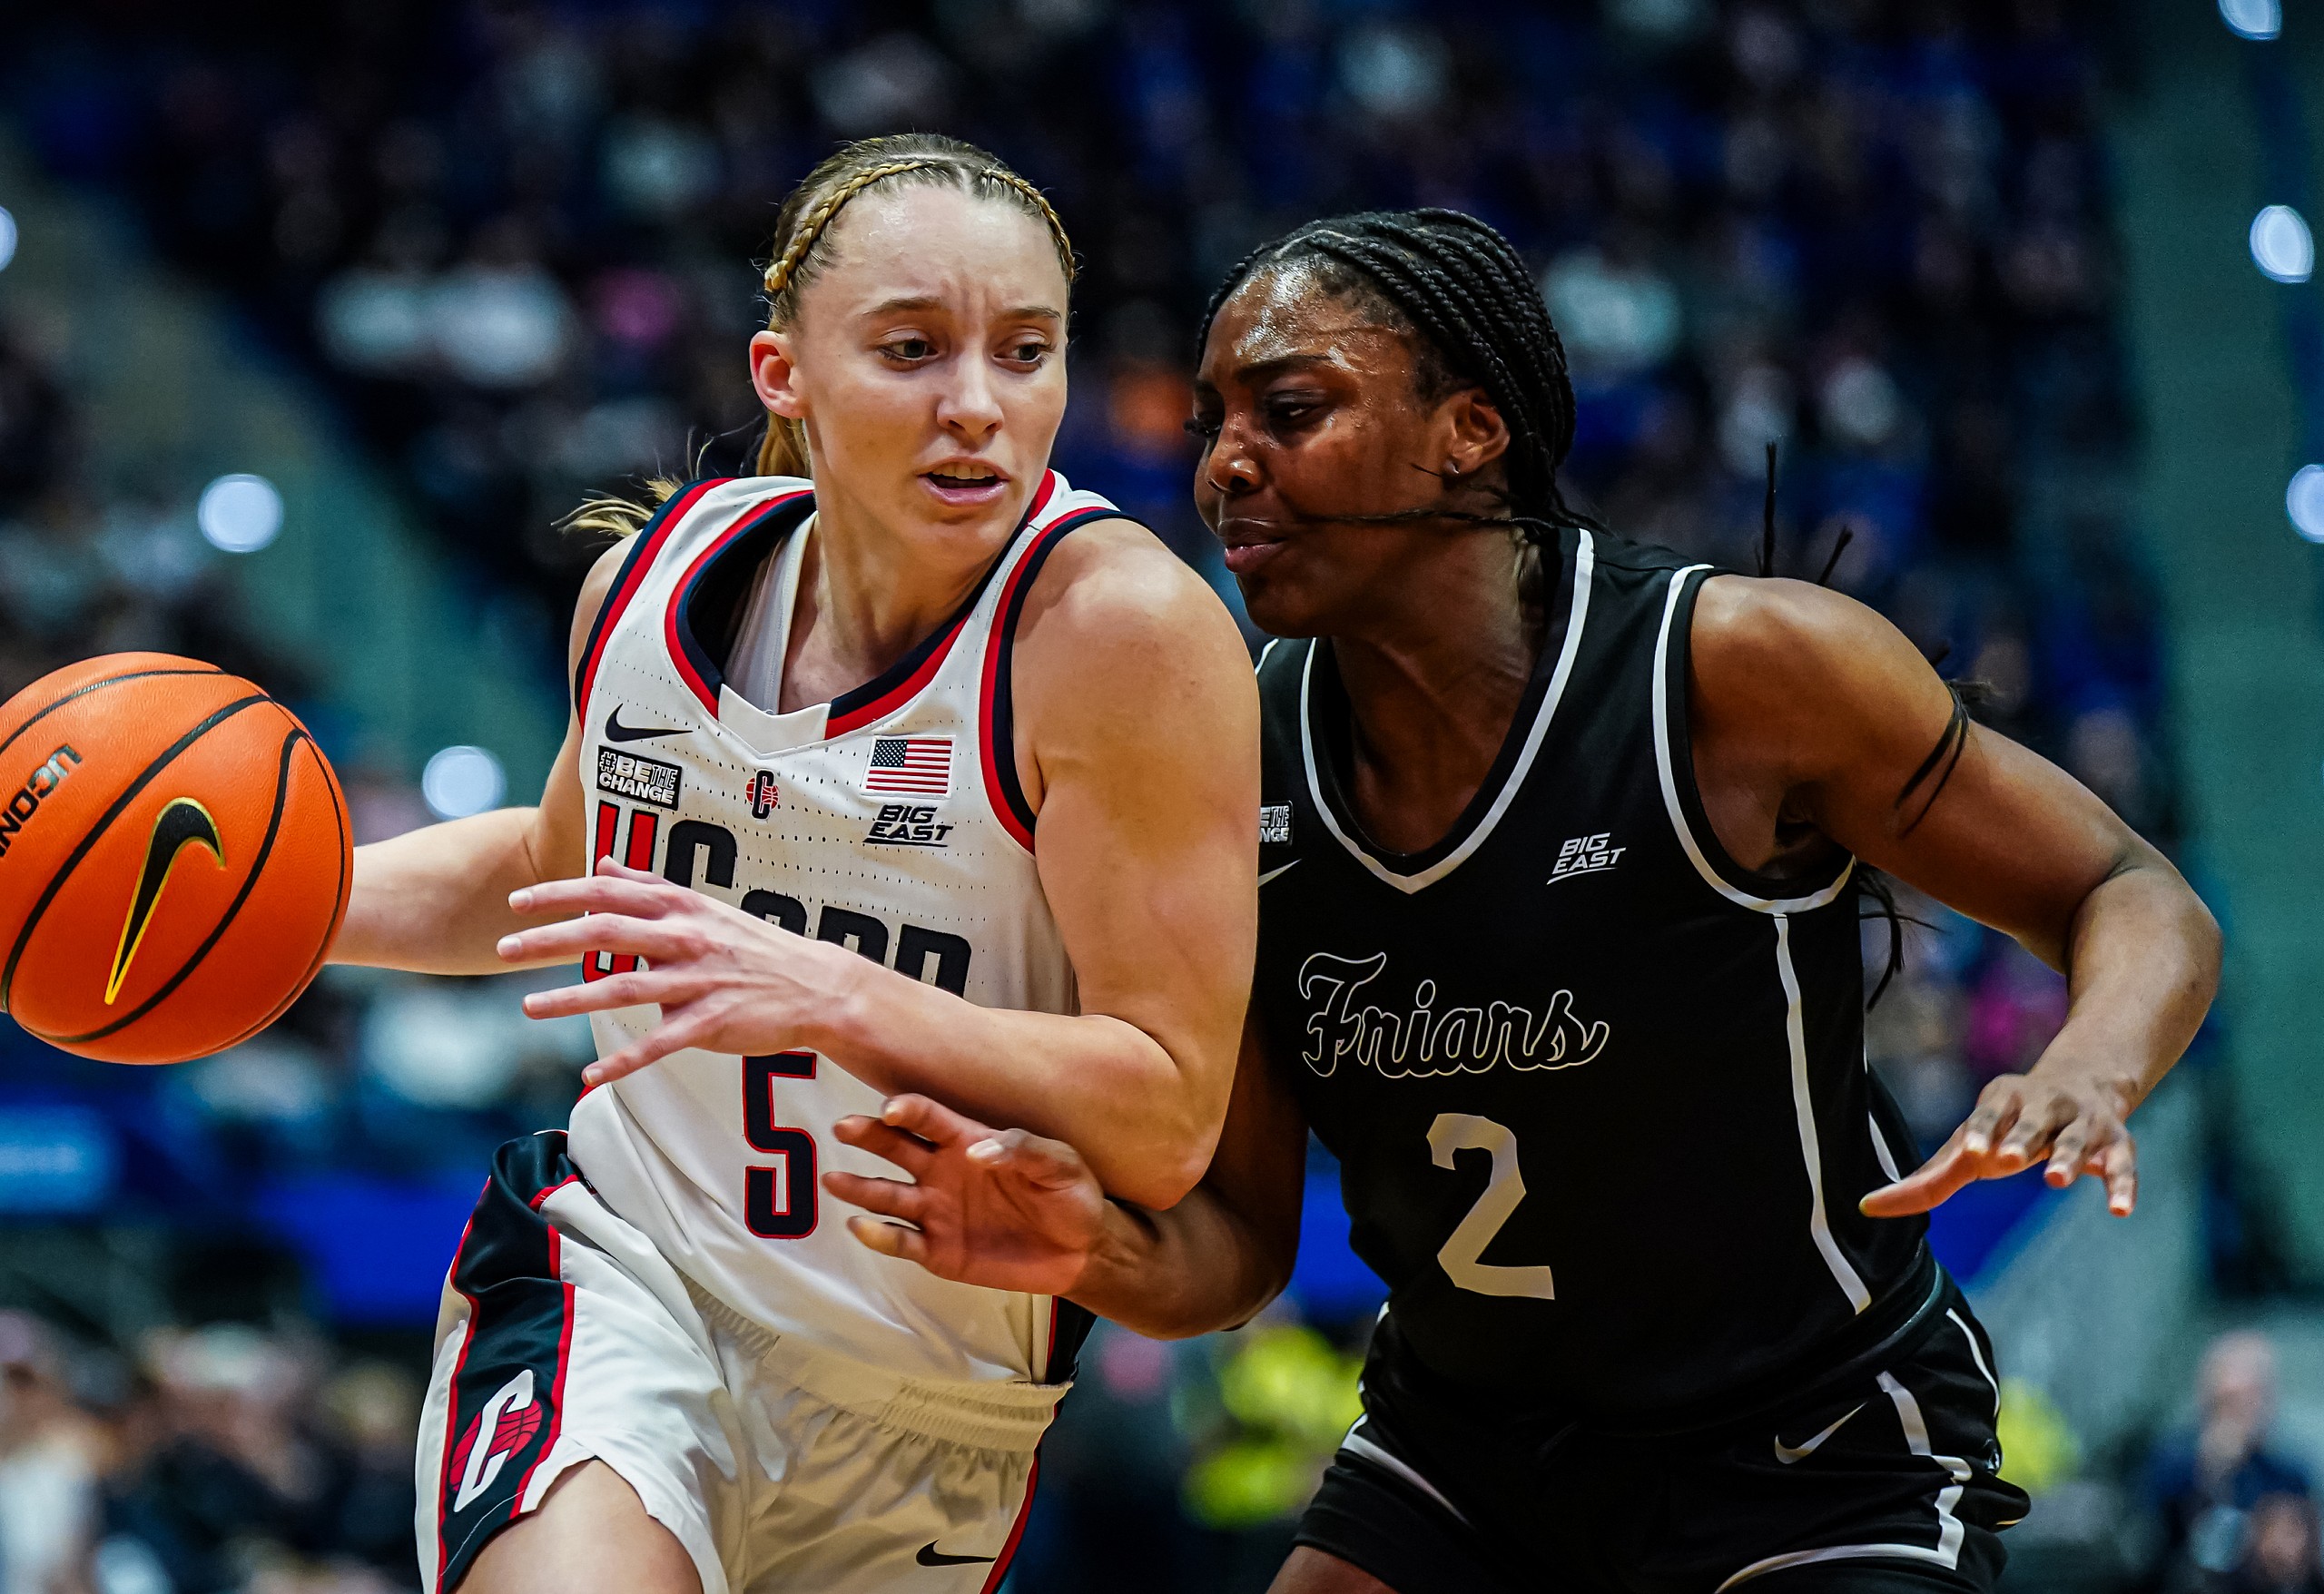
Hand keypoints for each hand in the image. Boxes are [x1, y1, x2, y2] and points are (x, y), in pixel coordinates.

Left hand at [496, 859, 855, 1086]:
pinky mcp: (713, 1021)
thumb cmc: (753, 946)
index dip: (560, 896)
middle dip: (551, 940)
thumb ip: (650, 887)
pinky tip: (590, 1076)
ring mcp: (699, 980)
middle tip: (504, 950)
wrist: (816, 986)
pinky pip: (660, 1042)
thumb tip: (606, 864)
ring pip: (624, 986)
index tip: (516, 904)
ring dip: (572, 998)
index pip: (609, 893)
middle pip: (607, 932)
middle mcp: (686, 938)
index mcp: (681, 907)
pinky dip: (624, 1061)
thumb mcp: (703, 907)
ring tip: (529, 1008)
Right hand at [826, 1094, 1106, 1296]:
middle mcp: (943, 1171)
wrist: (1081, 1249)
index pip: (929, 1117)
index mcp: (968, 1140)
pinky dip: (879, 1236)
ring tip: (833, 1181)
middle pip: (896, 1148)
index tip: (891, 1109)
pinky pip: (902, 1242)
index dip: (908, 1109)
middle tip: (844, 1127)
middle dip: (869, 1136)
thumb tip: (977, 1151)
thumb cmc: (1070, 1194)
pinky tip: (860, 1227)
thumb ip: (1021, 1150)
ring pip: (888, 1195)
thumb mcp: (1059, 1163)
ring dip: (859, 1188)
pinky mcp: (938, 1251)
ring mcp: (937, 1211)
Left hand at [1861, 1067, 2137, 1218]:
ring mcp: (2083, 1122)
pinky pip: (2124, 1165)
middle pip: (2032, 1123)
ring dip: (2067, 1158)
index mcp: (2003, 1101)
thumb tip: (1868, 1206)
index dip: (1980, 1132)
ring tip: (2055, 1180)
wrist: (2083, 1083)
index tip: (1971, 1153)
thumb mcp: (1971, 1141)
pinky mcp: (2117, 1143)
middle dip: (2020, 1139)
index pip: (1987, 1116)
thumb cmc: (2009, 1125)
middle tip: (2007, 1158)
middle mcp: (2044, 1106)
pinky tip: (2120, 1210)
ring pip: (2078, 1140)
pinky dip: (2123, 1186)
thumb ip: (1929, 1177)